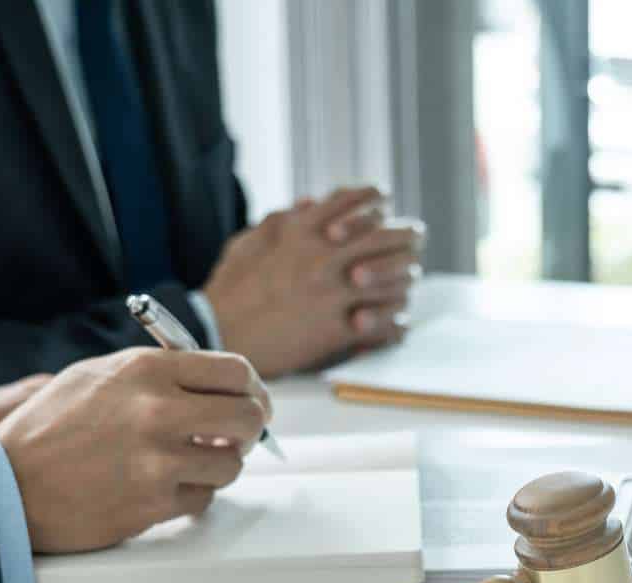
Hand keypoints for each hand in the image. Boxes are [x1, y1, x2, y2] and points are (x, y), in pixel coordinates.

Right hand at [0, 348, 270, 552]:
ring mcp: (159, 460)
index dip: (252, 389)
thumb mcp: (98, 376)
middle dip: (250, 429)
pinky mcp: (155, 503)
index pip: (235, 371)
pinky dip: (190, 495)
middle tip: (237, 436)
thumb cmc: (48, 430)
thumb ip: (159, 373)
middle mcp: (159, 411)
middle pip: (248, 417)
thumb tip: (214, 383)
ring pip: (231, 464)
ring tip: (189, 463)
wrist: (6, 486)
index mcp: (148, 371)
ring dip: (218, 466)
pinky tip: (163, 487)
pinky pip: (203, 498)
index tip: (253, 400)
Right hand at [204, 186, 424, 376]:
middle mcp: (326, 256)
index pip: (364, 198)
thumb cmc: (230, 289)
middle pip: (392, 238)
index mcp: (306, 229)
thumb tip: (311, 203)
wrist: (218, 334)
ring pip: (399, 282)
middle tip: (414, 246)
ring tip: (402, 289)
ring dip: (404, 285)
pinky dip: (396, 324)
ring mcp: (336, 293)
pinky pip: (389, 324)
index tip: (384, 212)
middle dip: (408, 240)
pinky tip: (394, 324)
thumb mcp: (250, 241)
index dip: (380, 203)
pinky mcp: (339, 330)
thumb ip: (284, 220)